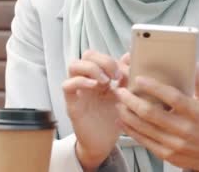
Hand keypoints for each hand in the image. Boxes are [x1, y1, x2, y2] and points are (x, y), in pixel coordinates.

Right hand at [63, 50, 128, 169]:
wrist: (103, 143)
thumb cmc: (112, 119)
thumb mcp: (123, 95)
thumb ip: (126, 77)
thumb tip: (130, 55)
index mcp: (99, 76)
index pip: (100, 54)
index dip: (112, 58)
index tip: (124, 72)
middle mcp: (87, 80)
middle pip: (87, 55)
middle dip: (103, 60)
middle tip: (115, 75)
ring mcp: (78, 91)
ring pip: (73, 65)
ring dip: (91, 68)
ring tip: (106, 81)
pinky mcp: (72, 103)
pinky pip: (67, 85)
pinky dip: (80, 81)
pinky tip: (94, 87)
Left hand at [114, 68, 198, 171]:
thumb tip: (194, 63)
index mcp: (194, 112)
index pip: (172, 97)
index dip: (154, 87)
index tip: (138, 79)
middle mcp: (184, 128)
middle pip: (152, 113)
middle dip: (132, 100)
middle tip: (121, 90)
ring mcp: (174, 143)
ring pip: (144, 127)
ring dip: (127, 114)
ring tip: (119, 103)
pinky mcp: (165, 154)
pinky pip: (143, 140)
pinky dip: (130, 130)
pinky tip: (122, 121)